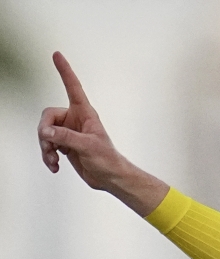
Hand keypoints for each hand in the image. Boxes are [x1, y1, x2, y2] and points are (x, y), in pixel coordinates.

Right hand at [37, 52, 167, 215]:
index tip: (57, 55)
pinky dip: (48, 156)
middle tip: (50, 145)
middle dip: (45, 131)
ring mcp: (69, 132)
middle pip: (48, 116)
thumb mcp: (88, 146)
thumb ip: (65, 137)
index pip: (73, 88)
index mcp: (85, 114)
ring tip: (54, 160)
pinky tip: (55, 166)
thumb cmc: (108, 160)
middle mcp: (75, 120)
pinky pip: (47, 145)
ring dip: (45, 147)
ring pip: (45, 132)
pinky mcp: (65, 145)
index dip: (65, 71)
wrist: (110, 178)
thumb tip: (46, 131)